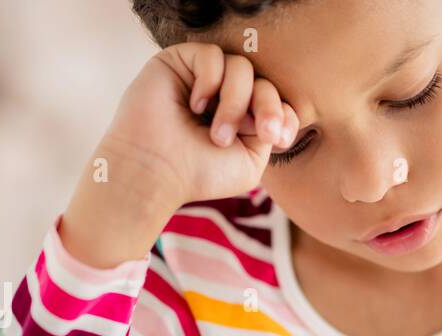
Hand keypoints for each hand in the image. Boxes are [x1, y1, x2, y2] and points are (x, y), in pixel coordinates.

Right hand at [60, 42, 298, 267]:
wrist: (157, 172)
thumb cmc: (200, 174)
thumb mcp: (251, 162)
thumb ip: (271, 132)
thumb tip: (278, 109)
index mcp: (241, 118)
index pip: (277, 100)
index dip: (285, 114)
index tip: (278, 139)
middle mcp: (222, 95)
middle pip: (264, 81)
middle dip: (269, 107)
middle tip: (262, 133)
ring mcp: (201, 77)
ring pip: (241, 67)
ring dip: (237, 102)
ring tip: (218, 133)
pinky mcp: (179, 61)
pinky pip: (213, 55)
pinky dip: (211, 82)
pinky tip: (195, 106)